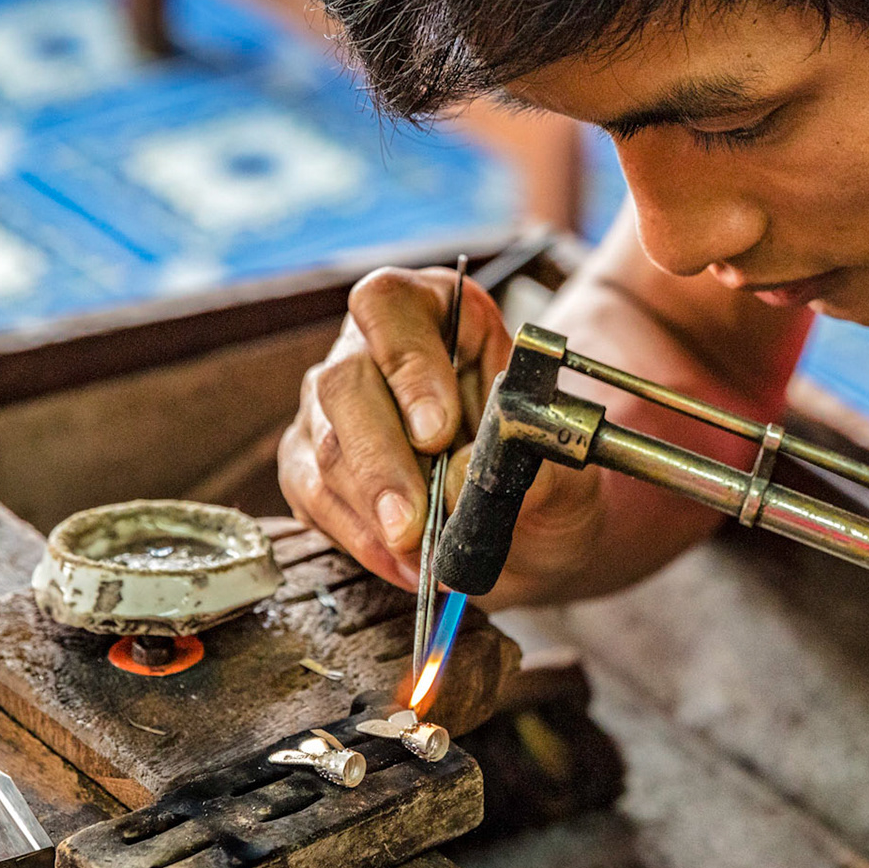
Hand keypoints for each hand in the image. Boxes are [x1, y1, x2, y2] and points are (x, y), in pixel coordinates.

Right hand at [278, 267, 601, 601]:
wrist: (531, 523)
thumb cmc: (541, 471)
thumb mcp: (558, 456)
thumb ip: (518, 455)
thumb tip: (456, 476)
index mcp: (436, 311)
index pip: (390, 306)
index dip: (408, 365)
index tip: (437, 431)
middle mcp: (369, 349)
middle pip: (344, 383)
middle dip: (381, 462)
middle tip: (413, 522)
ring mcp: (331, 407)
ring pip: (322, 447)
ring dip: (372, 511)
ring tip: (422, 555)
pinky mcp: (310, 464)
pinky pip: (311, 498)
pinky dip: (358, 539)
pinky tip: (401, 561)